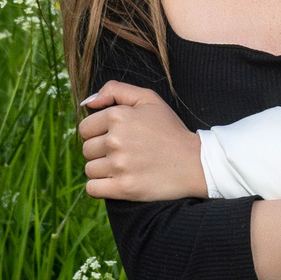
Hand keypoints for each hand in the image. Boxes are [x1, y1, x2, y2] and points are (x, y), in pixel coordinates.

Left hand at [78, 81, 208, 201]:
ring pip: (89, 169)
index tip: (115, 138)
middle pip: (86, 149)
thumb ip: (115, 90)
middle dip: (100, 152)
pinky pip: (92, 189)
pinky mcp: (124, 188)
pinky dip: (100, 187)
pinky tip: (116, 182)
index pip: (85, 128)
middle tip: (123, 153)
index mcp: (117, 116)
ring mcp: (119, 165)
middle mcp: (115, 140)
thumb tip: (87, 103)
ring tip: (123, 167)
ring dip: (102, 170)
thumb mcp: (148, 99)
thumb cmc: (170, 130)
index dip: (97, 133)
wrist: (195, 162)